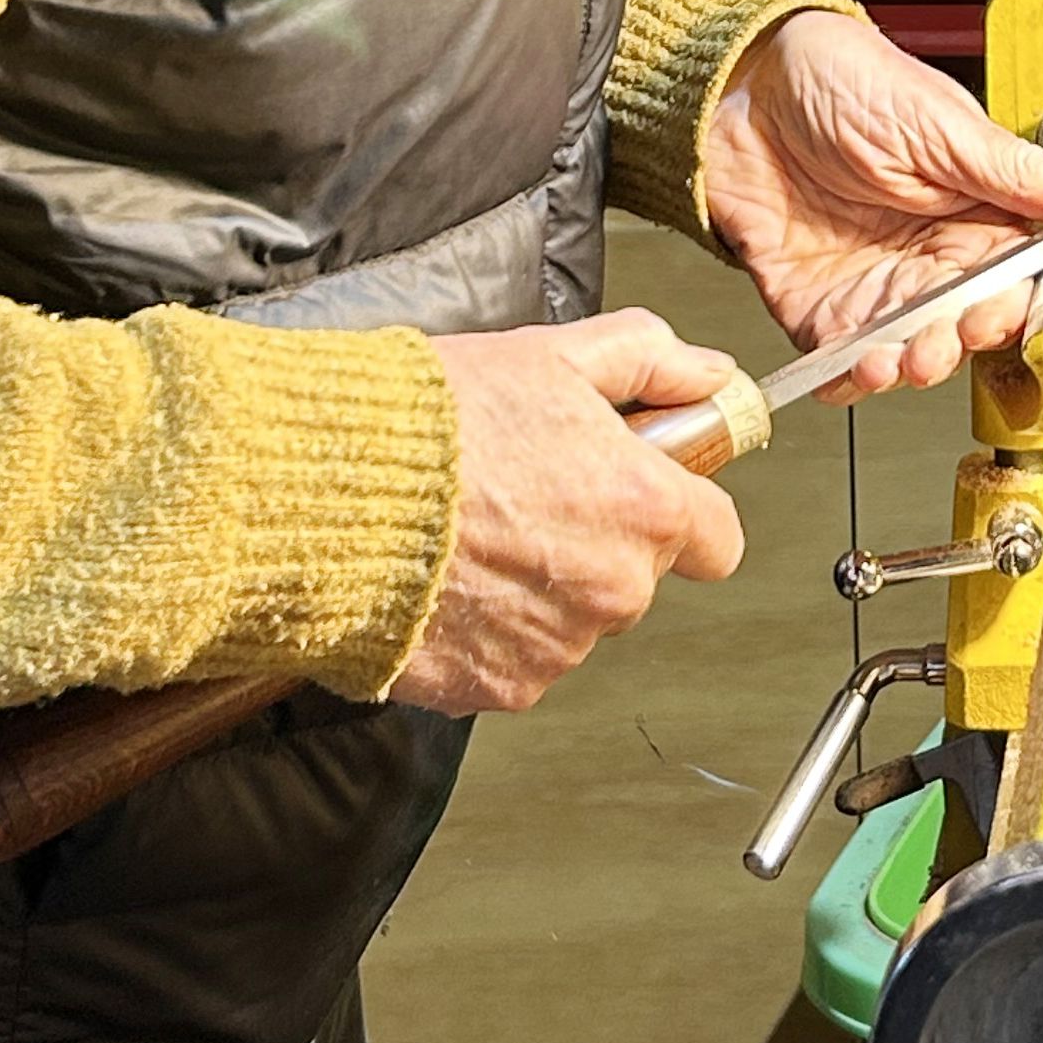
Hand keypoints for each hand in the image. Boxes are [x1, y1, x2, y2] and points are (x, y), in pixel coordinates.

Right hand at [394, 312, 745, 714]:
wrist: (327, 493)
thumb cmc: (432, 423)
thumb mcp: (551, 354)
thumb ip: (648, 360)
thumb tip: (707, 373)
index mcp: (643, 509)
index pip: (716, 539)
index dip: (681, 510)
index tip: (641, 490)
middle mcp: (613, 591)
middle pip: (634, 578)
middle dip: (593, 541)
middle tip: (524, 492)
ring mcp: (555, 649)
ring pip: (570, 620)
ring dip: (537, 587)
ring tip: (469, 532)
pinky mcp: (494, 688)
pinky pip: (510, 661)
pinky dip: (484, 630)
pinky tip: (442, 577)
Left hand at [701, 9, 1042, 394]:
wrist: (742, 81)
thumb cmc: (843, 78)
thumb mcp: (944, 123)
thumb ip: (1022, 174)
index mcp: (974, 211)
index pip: (1018, 275)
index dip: (1018, 301)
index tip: (1009, 308)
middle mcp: (928, 256)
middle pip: (962, 324)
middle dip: (958, 342)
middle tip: (946, 339)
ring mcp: (872, 284)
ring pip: (905, 350)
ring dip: (905, 365)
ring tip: (894, 359)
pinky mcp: (814, 303)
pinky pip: (836, 357)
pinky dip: (844, 376)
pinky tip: (850, 372)